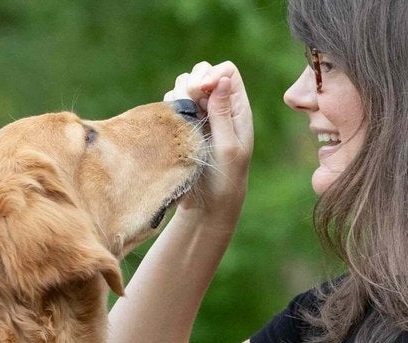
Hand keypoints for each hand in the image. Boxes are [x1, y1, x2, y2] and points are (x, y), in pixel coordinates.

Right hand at [162, 60, 253, 223]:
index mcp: (237, 109)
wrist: (207, 204)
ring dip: (179, 94)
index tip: (201, 90)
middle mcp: (218, 107)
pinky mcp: (182, 125)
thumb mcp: (228, 147)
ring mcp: (199, 115)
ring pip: (184, 86)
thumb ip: (224, 114)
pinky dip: (169, 107)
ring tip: (183, 118)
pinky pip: (172, 104)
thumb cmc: (225, 179)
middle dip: (192, 81)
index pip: (227, 72)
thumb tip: (221, 79)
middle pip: (204, 72)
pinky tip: (173, 125)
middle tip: (190, 101)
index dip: (212, 74)